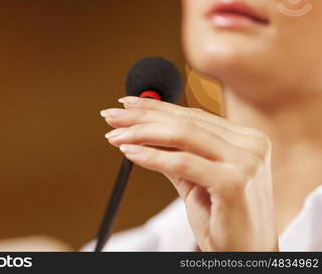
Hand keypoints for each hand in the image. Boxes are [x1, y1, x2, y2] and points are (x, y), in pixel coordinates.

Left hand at [100, 96, 277, 250]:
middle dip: (143, 117)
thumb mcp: (195, 180)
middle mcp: (250, 144)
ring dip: (142, 133)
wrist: (245, 256)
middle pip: (186, 121)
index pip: (193, 116)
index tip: (127, 105)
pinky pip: (183, 163)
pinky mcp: (234, 182)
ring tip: (116, 135)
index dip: (157, 108)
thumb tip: (140, 134)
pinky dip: (153, 156)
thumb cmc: (223, 219)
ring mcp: (246, 162)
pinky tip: (130, 153)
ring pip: (183, 136)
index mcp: (245, 139)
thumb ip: (174, 155)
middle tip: (112, 116)